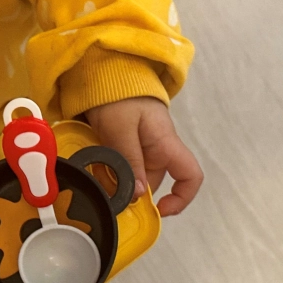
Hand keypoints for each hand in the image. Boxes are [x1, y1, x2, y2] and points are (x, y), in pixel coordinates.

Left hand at [85, 97, 202, 216]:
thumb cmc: (119, 95)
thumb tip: (138, 195)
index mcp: (166, 145)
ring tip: (93, 172)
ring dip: (113, 181)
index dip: (181, 198)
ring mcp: (141, 148)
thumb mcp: (121, 129)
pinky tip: (91, 165)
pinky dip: (106, 171)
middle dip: (128, 191)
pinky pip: (120, 166)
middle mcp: (158, 150)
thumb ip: (129, 161)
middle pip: (150, 183)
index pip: (190, 176)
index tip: (158, 209)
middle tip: (102, 189)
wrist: (105, 72)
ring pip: (132, 177)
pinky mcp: (125, 145)